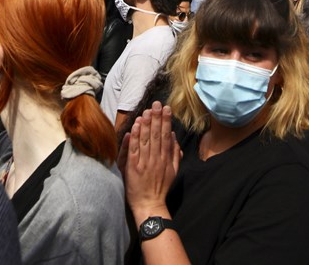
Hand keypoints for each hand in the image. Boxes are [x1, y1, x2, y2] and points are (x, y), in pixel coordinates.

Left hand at [122, 103, 181, 218]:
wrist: (150, 205)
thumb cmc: (161, 189)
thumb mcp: (174, 171)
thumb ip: (175, 154)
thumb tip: (174, 137)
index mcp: (166, 158)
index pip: (166, 135)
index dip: (166, 121)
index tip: (166, 108)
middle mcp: (156, 158)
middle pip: (157, 134)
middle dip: (157, 117)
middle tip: (156, 103)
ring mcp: (145, 162)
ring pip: (146, 139)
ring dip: (147, 124)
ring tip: (147, 110)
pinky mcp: (133, 167)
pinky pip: (134, 149)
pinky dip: (135, 137)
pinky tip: (136, 126)